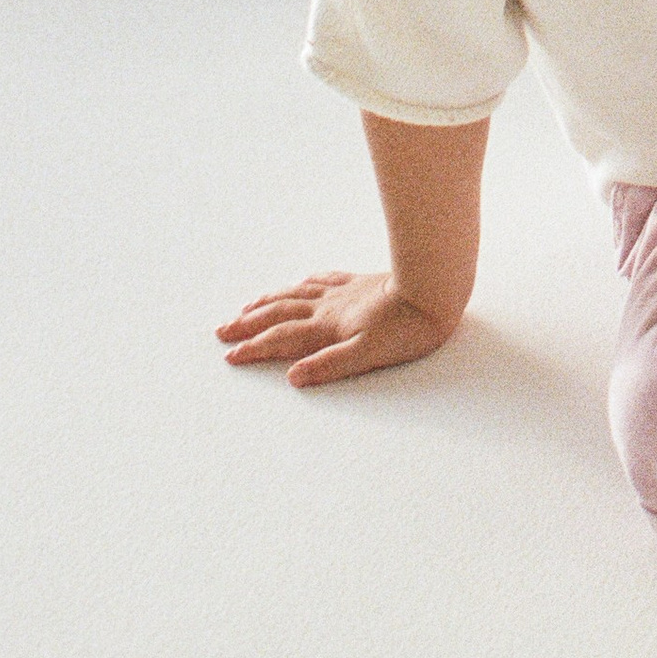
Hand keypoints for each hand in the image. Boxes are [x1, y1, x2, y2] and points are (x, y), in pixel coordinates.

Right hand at [217, 270, 460, 386]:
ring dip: (268, 302)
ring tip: (247, 306)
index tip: (230, 356)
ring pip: (295, 295)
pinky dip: (303, 284)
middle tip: (222, 330)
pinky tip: (300, 283)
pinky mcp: (360, 283)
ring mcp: (343, 292)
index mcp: (327, 328)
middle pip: (279, 314)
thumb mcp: (367, 355)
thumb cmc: (406, 328)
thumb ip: (329, 366)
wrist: (434, 289)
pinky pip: (322, 281)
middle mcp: (328, 307)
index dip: (253, 349)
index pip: (281, 339)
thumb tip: (292, 377)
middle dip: (249, 324)